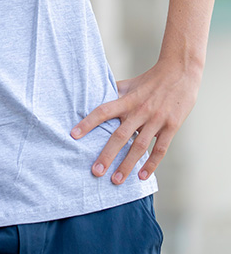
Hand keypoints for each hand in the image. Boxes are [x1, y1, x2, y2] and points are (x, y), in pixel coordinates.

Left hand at [71, 58, 200, 184]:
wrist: (180, 72)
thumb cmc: (150, 80)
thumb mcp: (129, 84)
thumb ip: (113, 94)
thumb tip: (93, 97)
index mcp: (127, 100)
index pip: (103, 112)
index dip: (88, 123)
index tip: (74, 135)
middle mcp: (140, 111)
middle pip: (120, 136)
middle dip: (107, 155)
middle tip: (95, 171)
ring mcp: (156, 120)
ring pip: (139, 146)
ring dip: (127, 165)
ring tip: (116, 180)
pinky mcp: (171, 127)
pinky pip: (160, 149)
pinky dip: (151, 164)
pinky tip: (142, 176)